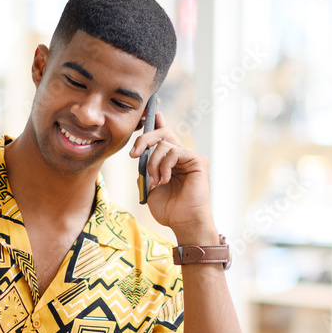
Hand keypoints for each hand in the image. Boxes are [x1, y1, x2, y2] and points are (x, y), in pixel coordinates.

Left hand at [129, 112, 217, 242]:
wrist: (183, 222)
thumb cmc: (168, 210)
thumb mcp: (148, 187)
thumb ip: (145, 169)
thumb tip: (140, 154)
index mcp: (169, 161)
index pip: (162, 135)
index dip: (156, 120)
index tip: (149, 110)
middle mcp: (179, 156)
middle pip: (161, 133)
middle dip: (144, 140)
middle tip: (133, 155)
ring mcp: (189, 157)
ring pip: (164, 144)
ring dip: (153, 163)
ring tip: (155, 181)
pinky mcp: (197, 160)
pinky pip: (174, 151)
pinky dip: (165, 165)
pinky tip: (165, 179)